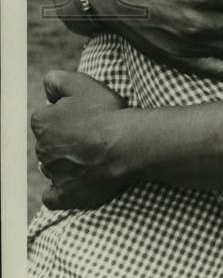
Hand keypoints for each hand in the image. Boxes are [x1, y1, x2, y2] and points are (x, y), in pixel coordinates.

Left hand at [32, 70, 134, 209]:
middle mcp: (42, 150)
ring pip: (52, 166)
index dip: (64, 113)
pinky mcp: (66, 195)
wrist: (125, 146)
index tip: (82, 113)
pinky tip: (70, 183)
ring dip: (65, 160)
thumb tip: (47, 84)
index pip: (45, 116)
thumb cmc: (105, 113)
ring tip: (89, 154)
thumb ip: (57, 80)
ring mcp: (53, 174)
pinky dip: (58, 192)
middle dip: (64, 137)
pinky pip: (52, 197)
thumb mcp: (81, 83)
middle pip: (49, 142)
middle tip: (89, 132)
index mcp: (42, 123)